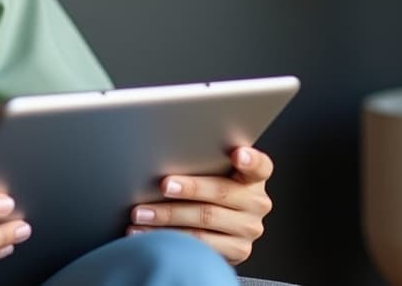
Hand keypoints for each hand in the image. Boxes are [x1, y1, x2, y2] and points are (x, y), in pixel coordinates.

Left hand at [126, 146, 273, 264]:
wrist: (220, 227)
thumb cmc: (208, 189)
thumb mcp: (212, 172)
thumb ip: (203, 162)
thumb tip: (163, 152)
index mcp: (253, 177)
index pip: (259, 166)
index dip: (250, 159)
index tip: (238, 154)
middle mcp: (256, 202)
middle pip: (221, 192)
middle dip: (189, 188)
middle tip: (163, 186)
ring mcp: (248, 228)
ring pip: (205, 220)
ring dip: (168, 216)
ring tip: (142, 213)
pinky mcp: (237, 250)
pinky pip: (200, 244)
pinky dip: (170, 238)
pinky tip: (148, 233)